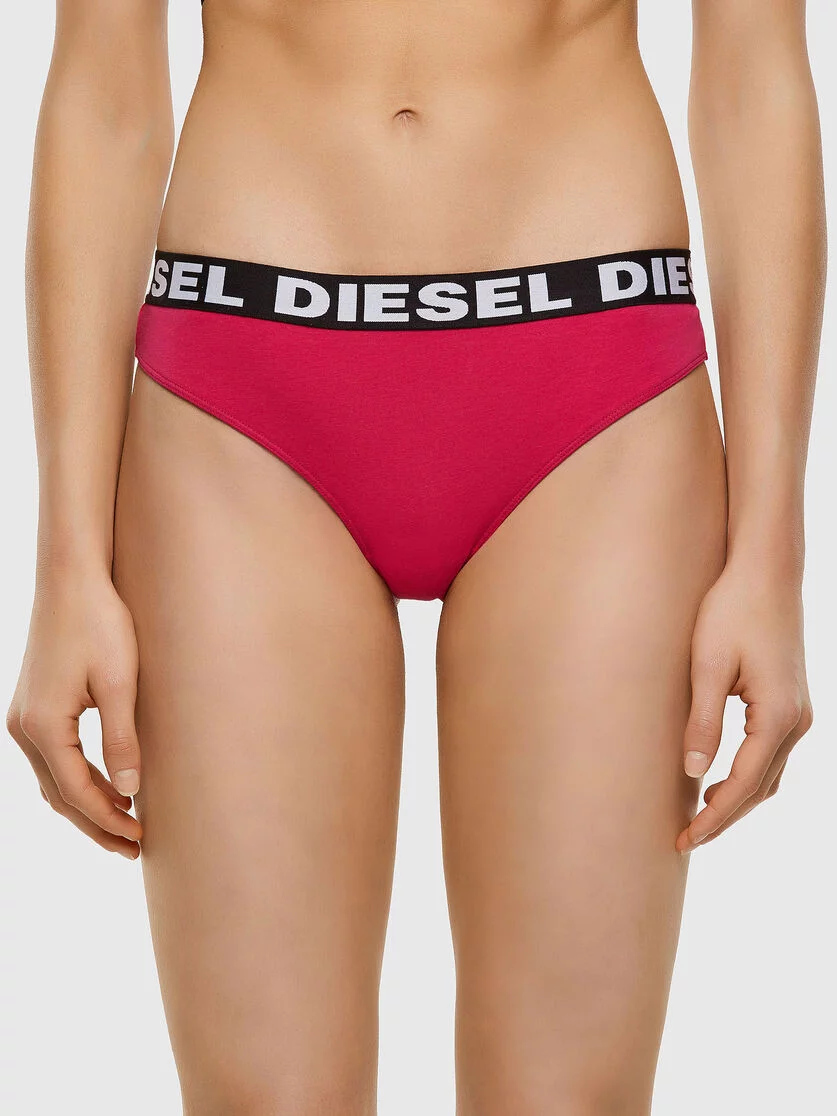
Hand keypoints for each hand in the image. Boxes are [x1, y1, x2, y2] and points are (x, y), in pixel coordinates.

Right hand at [7, 568, 142, 857]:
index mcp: (43, 726)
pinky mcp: (33, 707)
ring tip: (125, 823)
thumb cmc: (100, 624)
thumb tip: (129, 793)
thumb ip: (122, 740)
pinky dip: (78, 779)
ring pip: (54, 780)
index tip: (140, 838)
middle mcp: (22, 728)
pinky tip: (108, 786)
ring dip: (87, 804)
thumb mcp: (120, 683)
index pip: (77, 792)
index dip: (109, 819)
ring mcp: (23, 718)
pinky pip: (53, 759)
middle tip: (133, 848)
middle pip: (60, 795)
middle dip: (96, 823)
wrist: (71, 580)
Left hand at [677, 560, 812, 851]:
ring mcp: (800, 713)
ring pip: (769, 776)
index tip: (685, 838)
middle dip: (725, 817)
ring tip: (698, 818)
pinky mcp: (792, 703)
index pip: (744, 785)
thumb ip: (702, 721)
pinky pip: (771, 755)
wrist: (766, 572)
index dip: (714, 817)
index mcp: (777, 715)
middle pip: (761, 789)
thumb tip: (694, 774)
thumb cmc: (731, 610)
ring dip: (737, 800)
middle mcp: (798, 721)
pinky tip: (718, 782)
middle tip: (684, 838)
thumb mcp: (707, 665)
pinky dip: (747, 777)